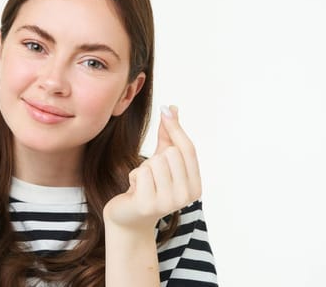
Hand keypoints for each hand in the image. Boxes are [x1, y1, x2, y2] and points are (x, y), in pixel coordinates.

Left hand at [104, 105, 201, 230]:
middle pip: (171, 153)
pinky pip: (141, 172)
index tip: (165, 109)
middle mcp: (186, 197)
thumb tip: (172, 108)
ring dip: (144, 168)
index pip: (188, 149)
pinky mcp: (148, 205)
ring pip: (154, 162)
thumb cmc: (149, 185)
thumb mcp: (162, 159)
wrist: (129, 217)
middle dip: (155, 158)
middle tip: (152, 174)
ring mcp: (168, 203)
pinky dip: (135, 176)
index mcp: (196, 186)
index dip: (175, 128)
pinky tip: (135, 190)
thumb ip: (169, 135)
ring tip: (144, 183)